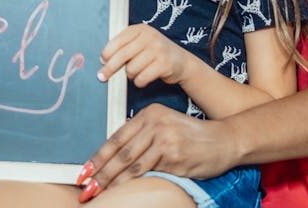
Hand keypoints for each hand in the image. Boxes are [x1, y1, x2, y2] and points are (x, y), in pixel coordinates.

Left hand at [77, 105, 237, 198]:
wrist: (223, 140)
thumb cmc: (191, 136)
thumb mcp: (164, 126)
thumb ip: (141, 136)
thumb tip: (113, 156)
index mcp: (149, 114)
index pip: (117, 138)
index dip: (99, 157)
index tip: (84, 171)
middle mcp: (155, 124)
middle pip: (121, 153)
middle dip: (101, 173)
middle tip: (86, 188)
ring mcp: (165, 140)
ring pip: (132, 165)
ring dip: (114, 182)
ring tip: (101, 194)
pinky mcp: (175, 157)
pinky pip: (150, 173)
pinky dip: (135, 185)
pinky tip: (125, 193)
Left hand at [97, 24, 192, 87]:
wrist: (182, 62)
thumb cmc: (155, 53)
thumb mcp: (141, 43)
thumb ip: (125, 47)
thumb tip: (103, 60)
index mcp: (140, 29)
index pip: (118, 41)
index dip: (107, 53)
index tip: (101, 61)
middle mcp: (149, 37)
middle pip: (122, 55)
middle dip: (110, 68)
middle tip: (102, 77)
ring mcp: (158, 49)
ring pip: (131, 68)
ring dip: (130, 75)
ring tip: (136, 73)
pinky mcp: (164, 64)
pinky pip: (142, 77)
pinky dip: (139, 82)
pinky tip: (142, 79)